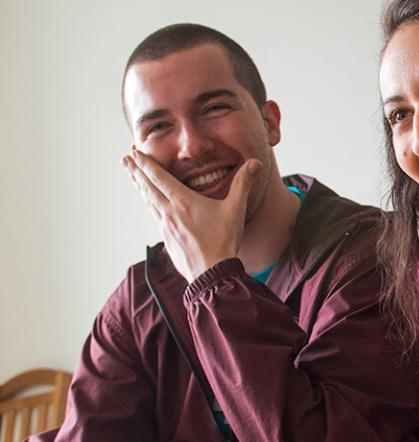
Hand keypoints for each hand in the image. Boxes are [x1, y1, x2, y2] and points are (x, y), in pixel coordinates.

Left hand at [122, 148, 259, 281]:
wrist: (212, 273)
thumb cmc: (223, 241)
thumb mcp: (235, 210)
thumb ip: (243, 184)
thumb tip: (255, 162)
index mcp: (182, 201)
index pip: (158, 177)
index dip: (145, 163)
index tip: (134, 152)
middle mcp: (169, 212)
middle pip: (147, 187)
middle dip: (135, 171)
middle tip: (125, 158)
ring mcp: (166, 227)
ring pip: (148, 201)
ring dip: (140, 187)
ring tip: (134, 177)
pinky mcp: (167, 239)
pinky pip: (154, 216)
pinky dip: (149, 204)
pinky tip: (151, 205)